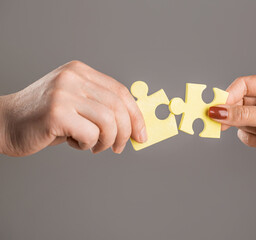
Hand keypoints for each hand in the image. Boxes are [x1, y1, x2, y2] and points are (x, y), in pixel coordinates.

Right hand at [0, 60, 146, 156]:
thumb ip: (101, 107)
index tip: (141, 133)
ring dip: (107, 141)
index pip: (121, 92)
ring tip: (94, 146)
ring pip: (109, 121)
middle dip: (126, 132)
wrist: (4, 123)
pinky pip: (91, 134)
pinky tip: (75, 143)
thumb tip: (133, 125)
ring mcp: (64, 93)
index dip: (136, 115)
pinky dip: (88, 144)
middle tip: (119, 147)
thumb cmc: (43, 119)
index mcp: (80, 72)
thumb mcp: (76, 104)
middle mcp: (73, 78)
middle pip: (118, 106)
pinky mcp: (56, 113)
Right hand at [209, 75, 255, 186]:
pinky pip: (244, 132)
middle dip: (232, 116)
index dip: (227, 96)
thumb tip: (216, 111)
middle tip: (217, 124)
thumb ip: (242, 115)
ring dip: (247, 129)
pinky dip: (251, 138)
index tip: (214, 109)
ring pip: (239, 119)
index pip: (242, 85)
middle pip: (237, 103)